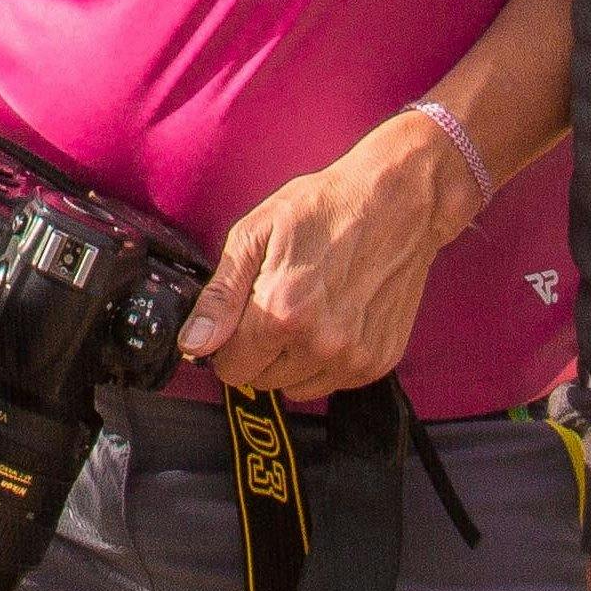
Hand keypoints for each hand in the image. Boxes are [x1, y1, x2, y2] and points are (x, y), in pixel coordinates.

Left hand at [174, 110, 474, 397]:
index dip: (227, 344)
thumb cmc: (325, 208)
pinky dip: (325, 360)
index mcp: (282, 313)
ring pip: (295, 388)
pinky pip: (332, 383)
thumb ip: (219, 297)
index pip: (230, 369)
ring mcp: (353, 358)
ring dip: (291, 360)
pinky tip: (334, 317)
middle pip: (261, 381)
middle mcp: (320, 344)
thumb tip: (193, 344)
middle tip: (277, 303)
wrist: (397, 202)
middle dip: (258, 350)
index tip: (240, 317)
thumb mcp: (254, 235)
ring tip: (307, 309)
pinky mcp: (379, 362)